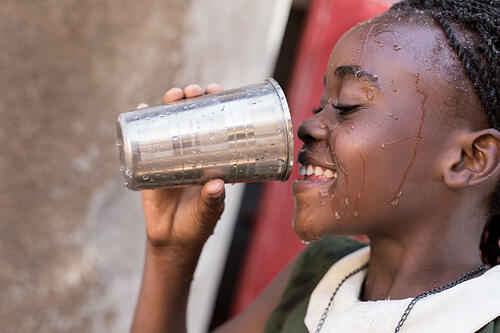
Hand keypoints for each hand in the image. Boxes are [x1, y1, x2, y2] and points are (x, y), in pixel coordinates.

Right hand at [139, 83, 225, 253]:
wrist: (171, 240)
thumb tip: (216, 184)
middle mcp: (191, 152)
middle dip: (192, 99)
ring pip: (168, 123)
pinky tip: (143, 109)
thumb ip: (212, 201)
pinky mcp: (149, 165)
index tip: (217, 91)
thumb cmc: (197, 225)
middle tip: (194, 92)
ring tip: (173, 95)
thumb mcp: (208, 212)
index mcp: (211, 158)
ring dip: (169, 104)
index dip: (216, 106)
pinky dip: (141, 123)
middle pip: (191, 117)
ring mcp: (169, 156)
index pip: (215, 125)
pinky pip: (144, 141)